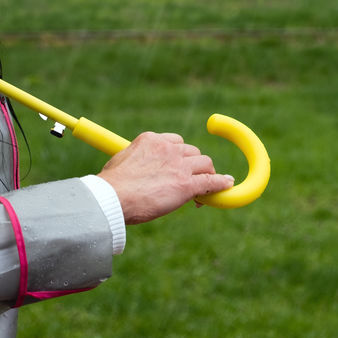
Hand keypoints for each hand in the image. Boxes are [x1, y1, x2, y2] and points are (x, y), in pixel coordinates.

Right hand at [97, 132, 234, 223]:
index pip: (175, 142)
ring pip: (204, 164)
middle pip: (192, 152)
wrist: (112, 198)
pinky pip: (211, 181)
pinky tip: (227, 185)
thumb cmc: (110, 185)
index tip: (177, 167)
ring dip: (206, 174)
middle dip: (193, 166)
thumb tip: (137, 168)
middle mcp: (167, 148)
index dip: (179, 156)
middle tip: (188, 181)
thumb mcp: (121, 160)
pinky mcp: (186, 184)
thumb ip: (136, 159)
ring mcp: (178, 166)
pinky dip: (221, 183)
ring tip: (202, 190)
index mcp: (151, 139)